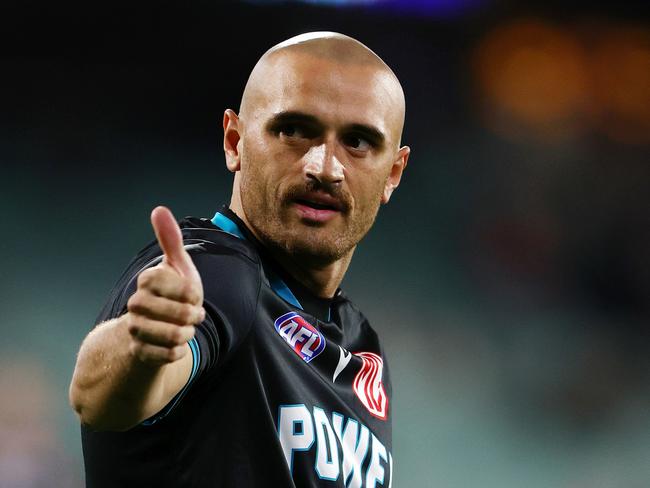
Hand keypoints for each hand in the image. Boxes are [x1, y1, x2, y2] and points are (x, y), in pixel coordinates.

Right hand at [125, 206, 204, 364]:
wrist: (157, 326)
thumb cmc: (172, 292)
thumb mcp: (177, 265)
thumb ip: (170, 239)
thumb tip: (159, 209)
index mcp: (148, 281)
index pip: (175, 285)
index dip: (190, 292)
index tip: (194, 295)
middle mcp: (137, 304)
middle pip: (176, 312)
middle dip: (192, 315)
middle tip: (195, 314)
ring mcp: (136, 328)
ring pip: (172, 336)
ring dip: (187, 334)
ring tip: (187, 329)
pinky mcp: (140, 352)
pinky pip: (167, 355)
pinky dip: (178, 351)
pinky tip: (177, 345)